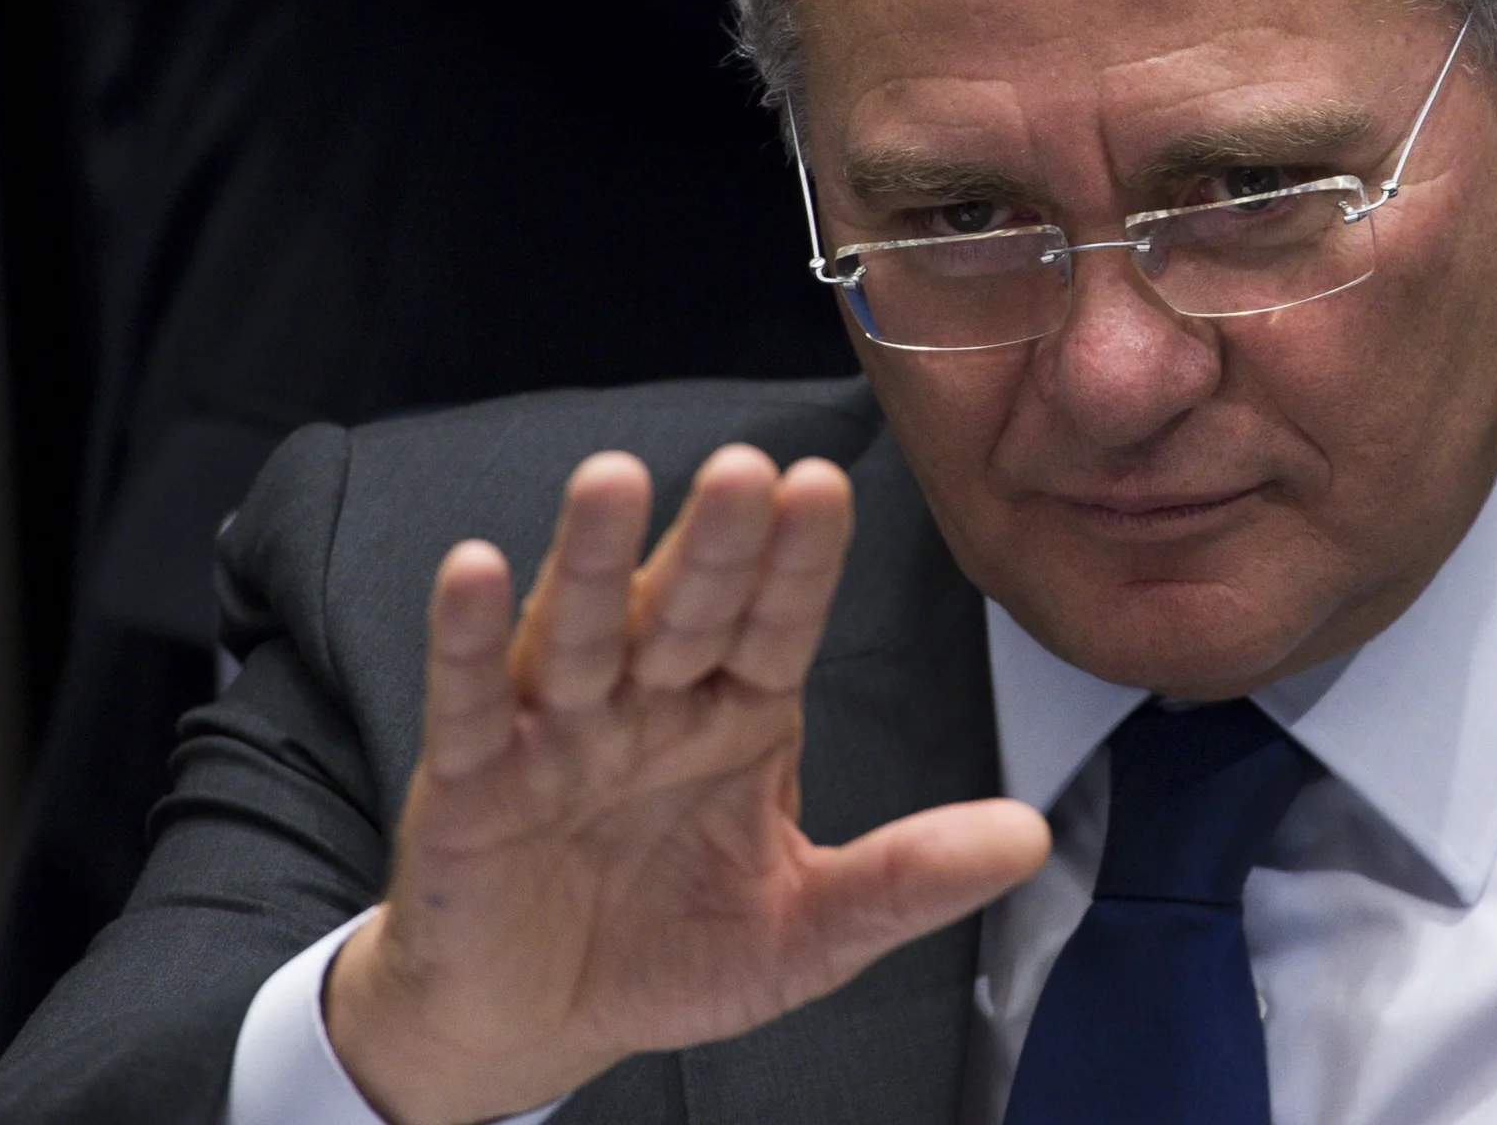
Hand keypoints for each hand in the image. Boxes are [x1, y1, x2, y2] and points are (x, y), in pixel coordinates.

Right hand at [325, 446, 1049, 1124]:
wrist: (540, 1026)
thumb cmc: (673, 954)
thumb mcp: (809, 930)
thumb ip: (906, 879)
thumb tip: (1031, 838)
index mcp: (739, 714)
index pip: (779, 625)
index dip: (799, 561)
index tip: (826, 487)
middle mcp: (650, 703)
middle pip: (687, 610)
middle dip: (715, 545)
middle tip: (745, 471)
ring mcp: (555, 733)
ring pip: (579, 632)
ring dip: (593, 559)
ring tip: (611, 480)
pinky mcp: (467, 781)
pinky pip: (465, 701)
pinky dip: (465, 637)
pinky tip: (474, 568)